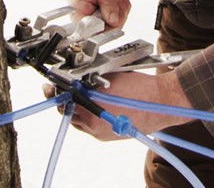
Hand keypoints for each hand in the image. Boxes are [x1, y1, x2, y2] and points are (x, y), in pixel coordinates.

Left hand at [44, 70, 192, 140]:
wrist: (162, 103)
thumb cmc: (140, 87)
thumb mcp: (110, 76)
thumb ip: (89, 78)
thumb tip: (74, 78)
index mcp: (93, 108)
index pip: (65, 99)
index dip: (57, 89)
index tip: (51, 85)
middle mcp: (94, 124)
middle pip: (68, 112)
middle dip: (65, 99)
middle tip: (61, 88)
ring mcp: (100, 132)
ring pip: (77, 120)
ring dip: (75, 108)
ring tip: (79, 96)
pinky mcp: (107, 136)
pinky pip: (89, 126)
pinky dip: (87, 115)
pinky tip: (93, 105)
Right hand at [63, 0, 130, 27]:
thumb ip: (109, 2)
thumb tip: (114, 22)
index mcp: (80, 12)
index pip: (99, 31)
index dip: (113, 22)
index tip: (116, 6)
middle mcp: (83, 20)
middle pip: (109, 29)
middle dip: (120, 13)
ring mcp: (90, 20)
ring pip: (114, 25)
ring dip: (121, 10)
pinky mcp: (97, 18)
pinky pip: (114, 20)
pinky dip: (120, 9)